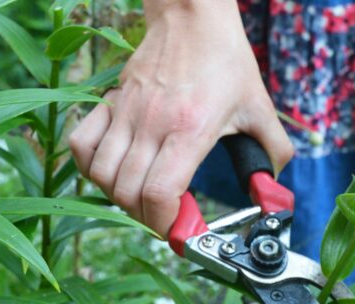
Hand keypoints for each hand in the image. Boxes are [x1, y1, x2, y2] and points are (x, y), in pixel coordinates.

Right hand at [69, 1, 292, 235]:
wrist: (193, 17)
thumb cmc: (225, 60)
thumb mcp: (259, 107)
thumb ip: (273, 151)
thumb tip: (273, 189)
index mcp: (190, 129)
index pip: (159, 193)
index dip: (167, 225)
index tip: (182, 232)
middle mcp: (151, 124)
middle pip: (127, 193)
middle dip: (148, 219)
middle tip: (169, 217)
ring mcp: (126, 112)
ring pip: (101, 175)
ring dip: (119, 197)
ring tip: (144, 197)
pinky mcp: (110, 102)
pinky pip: (81, 145)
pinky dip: (90, 168)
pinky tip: (114, 171)